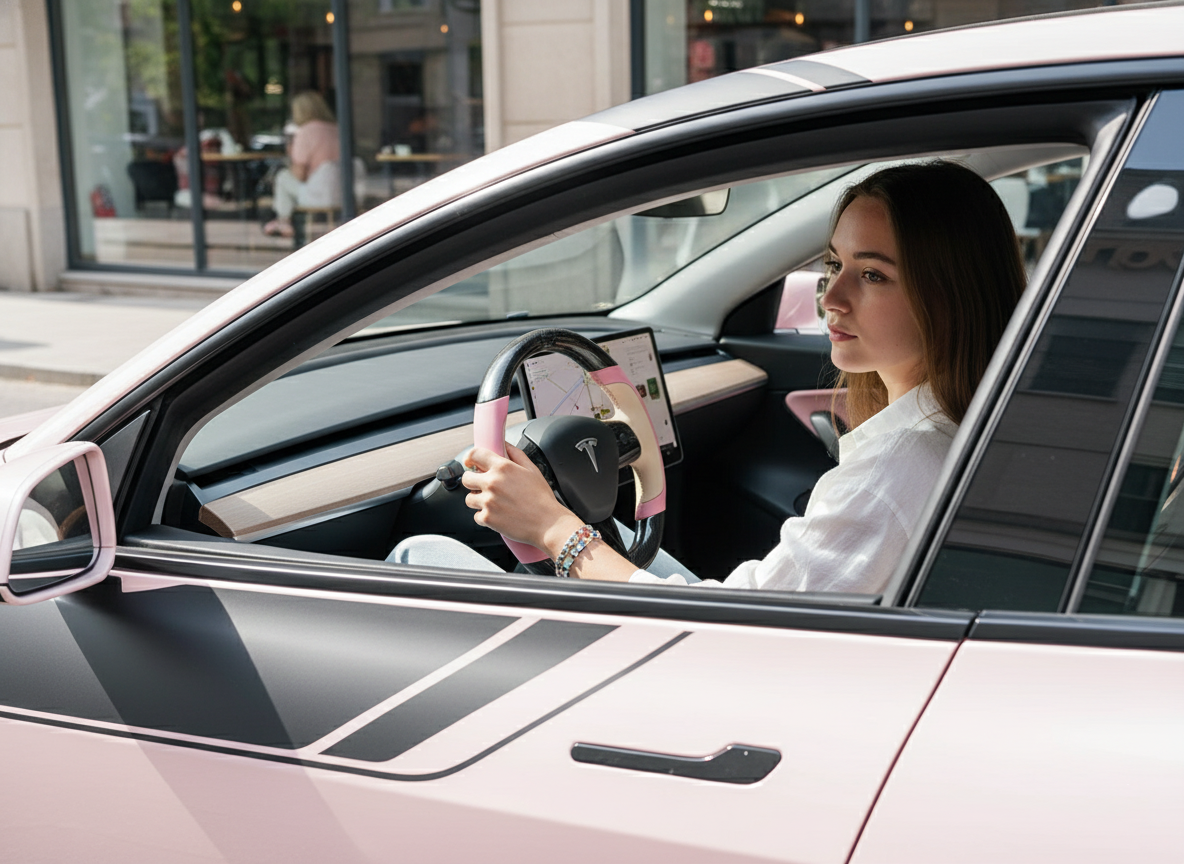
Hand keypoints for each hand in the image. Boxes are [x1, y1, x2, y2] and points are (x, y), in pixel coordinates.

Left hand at [462, 444, 576, 550]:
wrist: (548, 524)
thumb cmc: (542, 498)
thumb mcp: (533, 470)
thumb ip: (516, 454)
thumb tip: (505, 445)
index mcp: (503, 468)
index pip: (475, 454)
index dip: (470, 457)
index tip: (470, 462)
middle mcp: (492, 483)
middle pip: (466, 478)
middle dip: (472, 481)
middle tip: (482, 486)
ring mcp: (488, 501)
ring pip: (469, 499)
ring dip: (478, 500)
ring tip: (493, 503)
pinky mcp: (487, 518)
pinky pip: (476, 516)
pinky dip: (484, 516)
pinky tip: (498, 515)